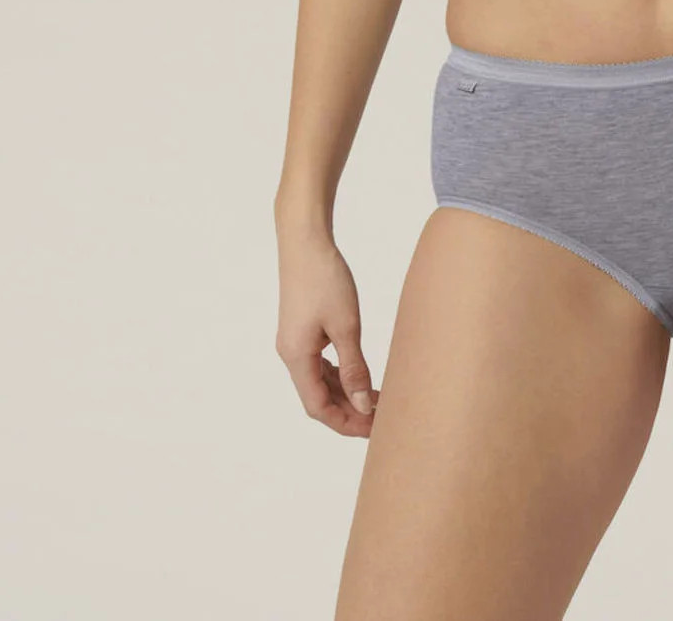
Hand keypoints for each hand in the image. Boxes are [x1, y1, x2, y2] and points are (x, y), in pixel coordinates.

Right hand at [275, 227, 380, 436]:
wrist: (305, 242)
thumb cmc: (325, 279)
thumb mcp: (346, 326)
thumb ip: (354, 368)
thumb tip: (364, 405)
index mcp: (296, 358)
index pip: (319, 408)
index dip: (346, 423)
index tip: (374, 429)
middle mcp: (291, 355)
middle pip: (317, 398)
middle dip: (348, 411)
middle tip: (381, 417)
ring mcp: (294, 342)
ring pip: (318, 381)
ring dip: (344, 394)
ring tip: (376, 399)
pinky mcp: (301, 330)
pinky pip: (318, 364)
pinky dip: (338, 375)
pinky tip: (359, 375)